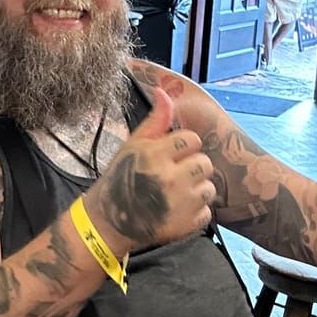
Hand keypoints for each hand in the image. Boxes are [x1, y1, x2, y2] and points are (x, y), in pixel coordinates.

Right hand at [83, 88, 215, 253]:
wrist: (108, 222)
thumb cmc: (120, 178)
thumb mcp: (133, 145)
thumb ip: (156, 120)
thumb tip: (165, 91)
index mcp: (155, 155)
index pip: (192, 140)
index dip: (182, 147)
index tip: (170, 155)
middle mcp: (169, 179)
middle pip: (205, 163)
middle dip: (192, 167)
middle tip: (174, 175)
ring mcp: (179, 205)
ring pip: (209, 187)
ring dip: (197, 190)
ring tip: (176, 194)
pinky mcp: (185, 226)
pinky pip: (206, 211)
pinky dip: (195, 212)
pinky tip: (177, 210)